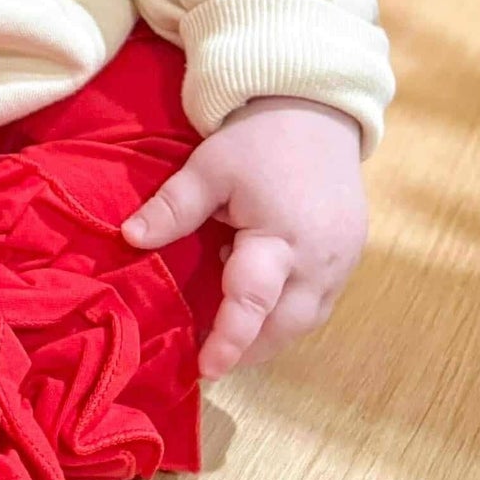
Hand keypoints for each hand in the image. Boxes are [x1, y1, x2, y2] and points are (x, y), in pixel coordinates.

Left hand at [122, 96, 367, 379]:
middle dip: (251, 349)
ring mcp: (341, 262)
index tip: (205, 369)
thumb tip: (128, 238)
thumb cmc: (259, 139)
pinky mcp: (351, 256)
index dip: (228, 340)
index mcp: (281, 237)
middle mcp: (318, 260)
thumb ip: (174, 208)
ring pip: (307, 320)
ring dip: (273, 335)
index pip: (252, 301)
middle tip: (213, 361)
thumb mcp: (209, 167)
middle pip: (285, 325)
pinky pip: (321, 301)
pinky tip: (265, 305)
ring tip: (234, 340)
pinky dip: (291, 312)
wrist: (317, 110)